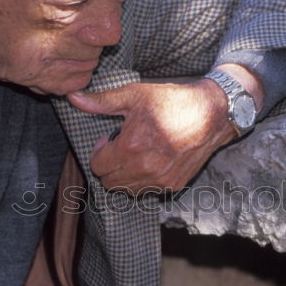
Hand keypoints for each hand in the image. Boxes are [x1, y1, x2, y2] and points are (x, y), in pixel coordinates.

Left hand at [66, 65, 262, 193]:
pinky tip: (153, 160)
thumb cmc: (173, 101)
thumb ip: (102, 102)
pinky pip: (147, 191)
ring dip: (125, 175)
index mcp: (131, 146)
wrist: (212, 114)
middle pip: (109, 182)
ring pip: (127, 190)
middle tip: (121, 147)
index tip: (109, 139)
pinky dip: (144, 180)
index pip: (97, 166)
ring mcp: (160, 180)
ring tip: (137, 154)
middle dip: (109, 166)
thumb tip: (73, 97)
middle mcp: (145, 168)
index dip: (99, 151)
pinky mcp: (173, 186)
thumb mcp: (135, 95)